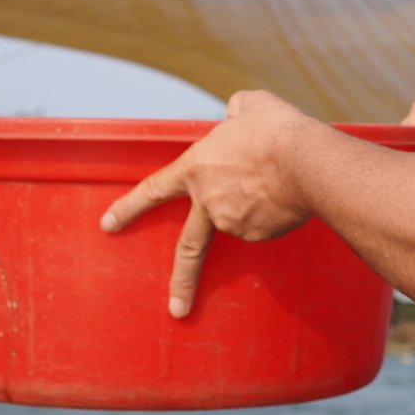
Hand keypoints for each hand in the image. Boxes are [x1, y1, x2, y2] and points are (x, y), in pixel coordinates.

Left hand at [100, 91, 322, 317]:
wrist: (307, 163)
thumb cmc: (275, 131)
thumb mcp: (249, 106)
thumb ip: (234, 112)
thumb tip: (234, 115)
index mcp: (196, 168)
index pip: (154, 190)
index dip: (129, 207)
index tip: (107, 224)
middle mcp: (209, 202)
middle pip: (189, 249)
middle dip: (182, 282)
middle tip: (175, 308)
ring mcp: (234, 223)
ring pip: (241, 219)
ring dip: (257, 208)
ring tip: (279, 184)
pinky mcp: (260, 235)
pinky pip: (263, 224)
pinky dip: (272, 213)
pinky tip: (287, 196)